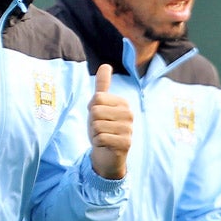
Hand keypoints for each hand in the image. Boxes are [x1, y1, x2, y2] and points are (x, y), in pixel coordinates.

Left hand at [88, 64, 132, 179]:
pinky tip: (105, 145)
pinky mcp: (126, 143)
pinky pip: (100, 138)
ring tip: (103, 137)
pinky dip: (97, 143)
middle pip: (95, 111)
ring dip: (94, 134)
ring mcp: (129, 129)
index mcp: (123, 103)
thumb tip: (105, 65)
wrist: (107, 154)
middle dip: (92, 123)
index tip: (99, 117)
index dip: (91, 109)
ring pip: (97, 126)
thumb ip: (102, 86)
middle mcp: (129, 114)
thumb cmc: (102, 128)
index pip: (96, 98)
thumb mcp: (99, 106)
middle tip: (100, 129)